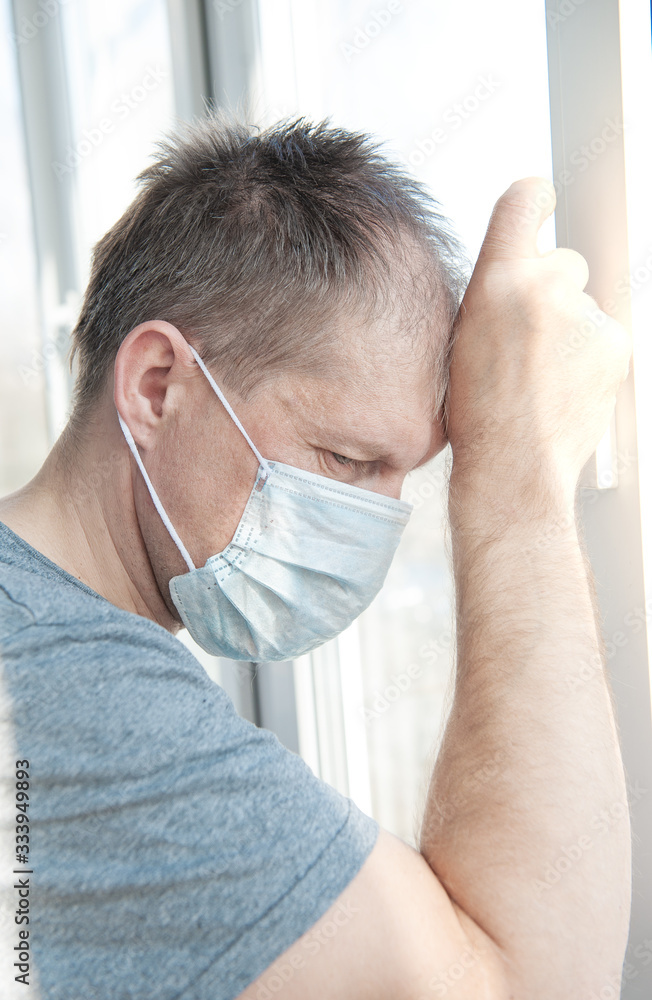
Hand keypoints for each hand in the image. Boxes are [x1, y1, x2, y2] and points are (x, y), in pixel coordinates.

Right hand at [445, 177, 630, 503]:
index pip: (523, 201)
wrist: (513, 465)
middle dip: (551, 292)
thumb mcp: (462, 339)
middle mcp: (545, 285)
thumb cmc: (479, 414)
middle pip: (563, 262)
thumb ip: (492, 296)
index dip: (534, 198)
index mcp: (496, 280)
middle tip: (530, 340)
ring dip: (570, 330)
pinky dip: (590, 357)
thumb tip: (514, 278)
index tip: (540, 199)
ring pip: (583, 305)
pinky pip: (603, 336)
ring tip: (544, 375)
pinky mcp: (614, 344)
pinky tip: (565, 386)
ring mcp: (584, 315)